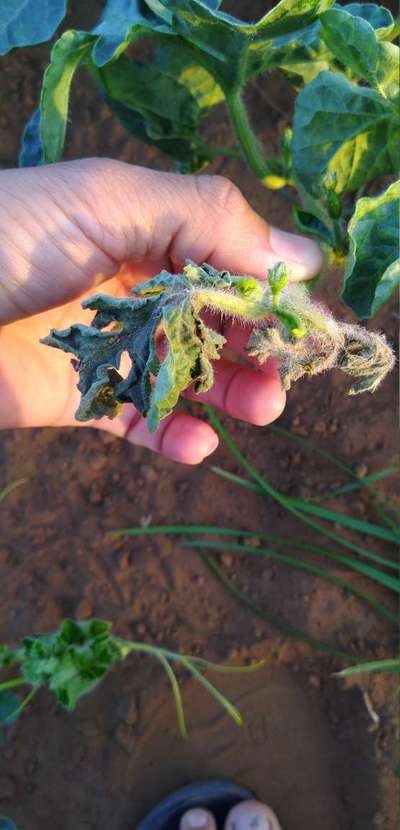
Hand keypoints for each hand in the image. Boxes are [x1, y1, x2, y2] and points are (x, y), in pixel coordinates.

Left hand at [0, 159, 321, 463]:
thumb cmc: (9, 236)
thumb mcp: (109, 200)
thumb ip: (206, 219)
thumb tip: (304, 255)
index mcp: (144, 228)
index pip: (228, 259)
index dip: (270, 291)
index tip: (306, 322)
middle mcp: (132, 285)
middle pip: (216, 321)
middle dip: (257, 348)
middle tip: (286, 374)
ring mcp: (109, 345)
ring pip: (188, 374)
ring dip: (231, 393)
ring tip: (261, 408)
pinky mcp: (82, 399)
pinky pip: (140, 421)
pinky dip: (174, 436)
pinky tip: (198, 444)